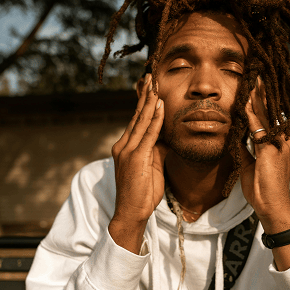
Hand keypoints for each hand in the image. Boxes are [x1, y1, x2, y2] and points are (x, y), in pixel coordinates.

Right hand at [109, 74, 169, 253]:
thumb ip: (156, 150)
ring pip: (141, 121)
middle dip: (144, 95)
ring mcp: (127, 151)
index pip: (136, 120)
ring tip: (155, 84)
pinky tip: (159, 106)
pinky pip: (147, 134)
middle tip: (150, 77)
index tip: (150, 87)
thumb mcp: (151, 167)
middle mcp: (123, 145)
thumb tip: (167, 138)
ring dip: (149, 101)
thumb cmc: (142, 193)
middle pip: (136, 115)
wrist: (130, 212)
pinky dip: (154, 119)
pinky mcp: (134, 158)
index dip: (144, 103)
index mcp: (126, 147)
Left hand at [240, 78, 289, 269]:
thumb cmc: (262, 189)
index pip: (268, 115)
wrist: (273, 208)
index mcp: (278, 142)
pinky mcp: (272, 152)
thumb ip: (246, 148)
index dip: (261, 99)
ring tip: (253, 79)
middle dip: (262, 91)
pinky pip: (260, 131)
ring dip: (258, 98)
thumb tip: (237, 135)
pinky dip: (253, 117)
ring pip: (267, 116)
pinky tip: (247, 104)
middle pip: (270, 110)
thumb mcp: (251, 164)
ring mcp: (278, 145)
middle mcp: (282, 140)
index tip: (254, 84)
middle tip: (256, 72)